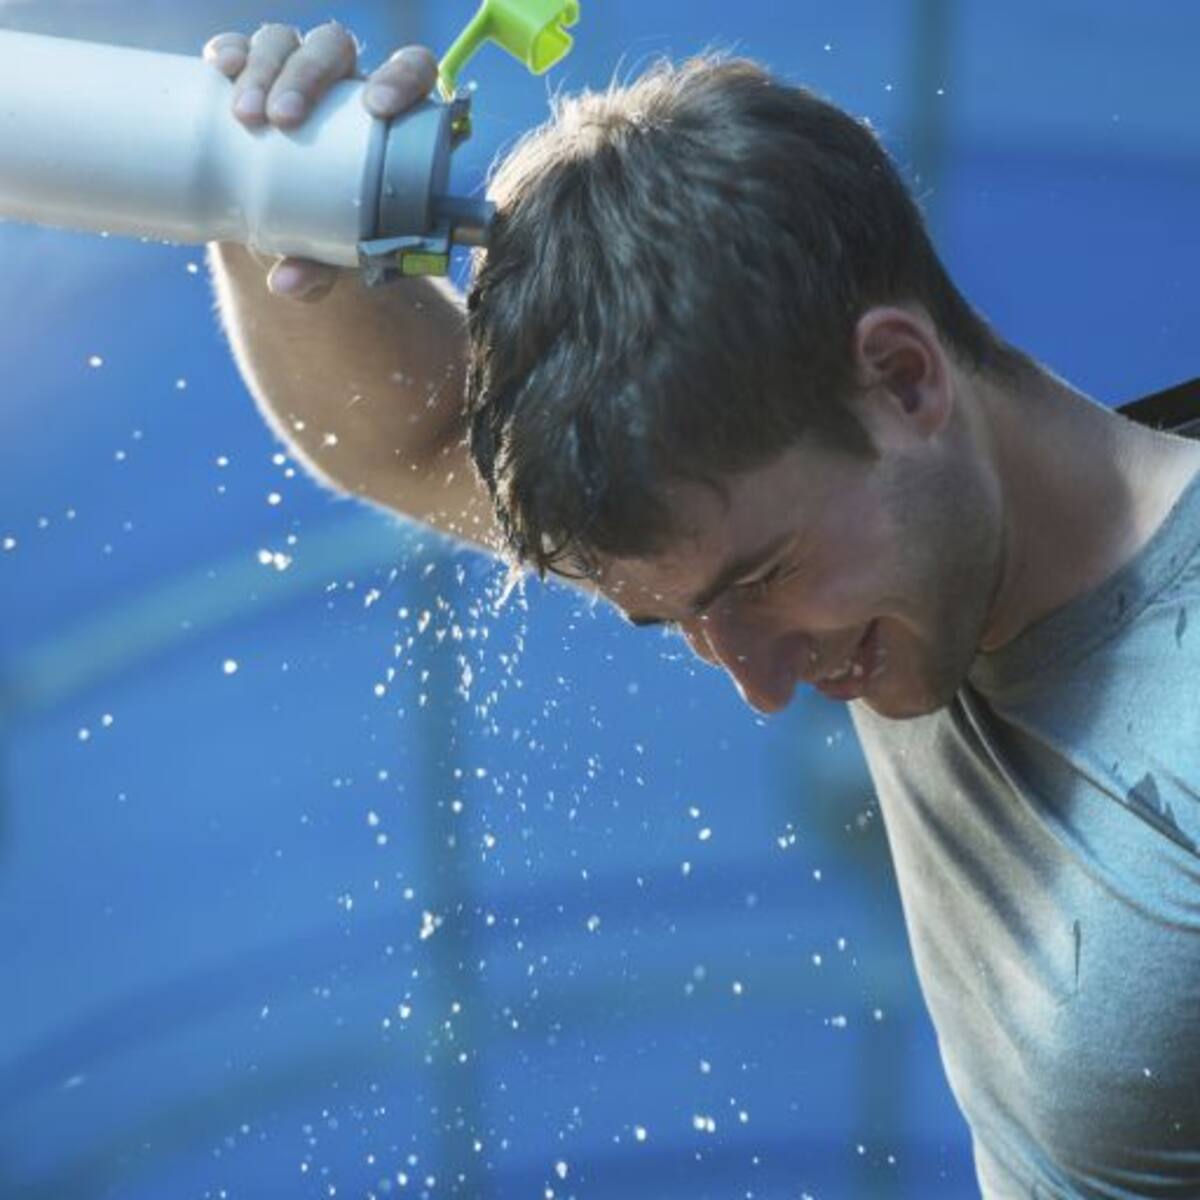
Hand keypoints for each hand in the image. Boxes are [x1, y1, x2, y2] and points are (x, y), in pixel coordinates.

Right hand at [202, 22, 437, 299]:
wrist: (290, 229)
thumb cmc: (332, 237)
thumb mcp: (335, 256)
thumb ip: (320, 270)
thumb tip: (285, 285)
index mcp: (389, 117)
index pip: (411, 70)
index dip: (401, 77)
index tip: (378, 109)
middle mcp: (346, 85)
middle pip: (334, 48)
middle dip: (306, 74)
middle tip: (281, 119)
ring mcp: (299, 74)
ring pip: (285, 42)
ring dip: (264, 68)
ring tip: (245, 115)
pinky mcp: (256, 76)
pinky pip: (242, 48)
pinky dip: (231, 52)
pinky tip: (219, 67)